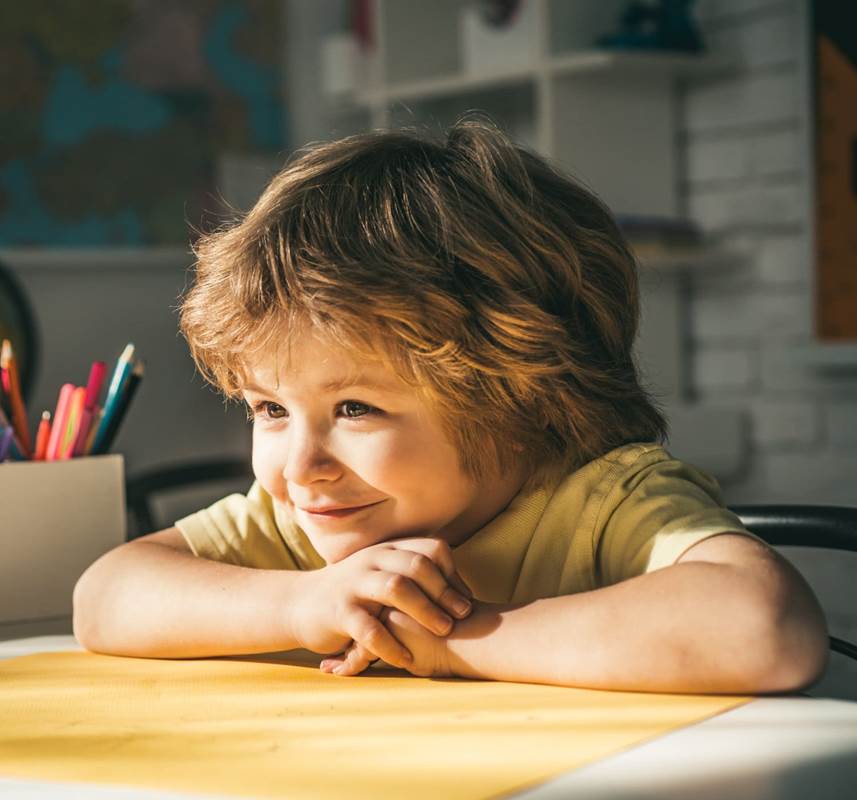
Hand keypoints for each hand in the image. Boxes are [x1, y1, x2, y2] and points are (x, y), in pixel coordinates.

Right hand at [291, 537, 471, 668]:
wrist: (300, 603)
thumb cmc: (355, 593)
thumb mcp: (383, 573)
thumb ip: (415, 576)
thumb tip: (462, 593)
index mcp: (388, 550)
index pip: (430, 549)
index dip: (453, 572)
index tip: (466, 598)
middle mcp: (373, 560)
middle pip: (417, 564)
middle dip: (444, 590)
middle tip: (463, 615)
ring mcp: (355, 584)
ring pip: (396, 588)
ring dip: (425, 610)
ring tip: (443, 631)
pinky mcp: (339, 612)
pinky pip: (369, 628)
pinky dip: (392, 645)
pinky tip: (407, 660)